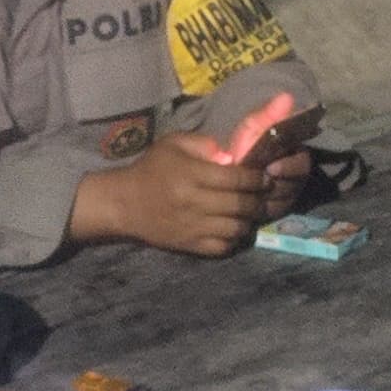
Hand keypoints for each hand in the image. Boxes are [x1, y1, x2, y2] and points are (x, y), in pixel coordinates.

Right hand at [74, 132, 268, 256]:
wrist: (124, 203)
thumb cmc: (151, 169)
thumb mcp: (173, 144)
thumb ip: (204, 144)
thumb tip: (232, 158)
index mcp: (192, 175)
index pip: (236, 178)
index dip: (257, 178)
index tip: (265, 177)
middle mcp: (194, 202)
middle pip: (240, 205)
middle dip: (259, 200)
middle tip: (265, 196)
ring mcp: (193, 227)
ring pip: (236, 228)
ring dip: (249, 221)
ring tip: (251, 213)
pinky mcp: (190, 245)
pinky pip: (222, 247)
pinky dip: (234, 239)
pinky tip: (233, 228)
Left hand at [231, 101, 321, 214]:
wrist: (222, 171)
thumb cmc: (243, 147)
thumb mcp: (252, 130)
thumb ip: (268, 115)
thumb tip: (287, 95)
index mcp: (294, 156)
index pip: (302, 164)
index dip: (290, 167)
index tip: (272, 167)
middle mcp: (295, 178)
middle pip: (295, 185)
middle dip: (276, 185)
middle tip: (257, 183)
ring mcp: (286, 196)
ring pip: (284, 201)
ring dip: (267, 198)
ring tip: (248, 192)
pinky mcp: (274, 212)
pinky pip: (272, 214)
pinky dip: (260, 210)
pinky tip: (246, 205)